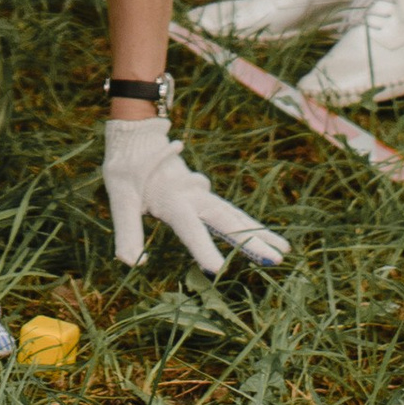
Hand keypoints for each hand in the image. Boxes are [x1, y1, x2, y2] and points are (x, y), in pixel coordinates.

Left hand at [103, 118, 289, 274]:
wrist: (139, 135)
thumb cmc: (127, 167)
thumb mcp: (119, 196)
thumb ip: (127, 231)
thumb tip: (132, 263)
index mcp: (172, 196)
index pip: (188, 226)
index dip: (201, 246)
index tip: (216, 269)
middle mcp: (193, 196)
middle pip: (226, 220)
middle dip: (250, 240)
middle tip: (276, 259)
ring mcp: (203, 195)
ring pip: (235, 215)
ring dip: (259, 233)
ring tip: (284, 252)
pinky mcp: (205, 197)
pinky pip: (231, 213)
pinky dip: (251, 226)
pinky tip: (271, 241)